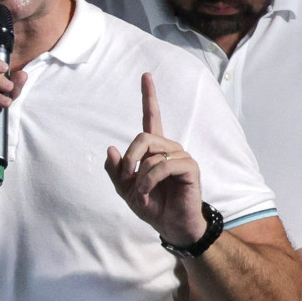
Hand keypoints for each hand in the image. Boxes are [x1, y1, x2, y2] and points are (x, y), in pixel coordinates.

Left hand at [106, 73, 205, 243]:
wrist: (170, 225)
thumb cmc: (151, 205)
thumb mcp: (125, 190)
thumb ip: (116, 171)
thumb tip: (111, 149)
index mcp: (154, 149)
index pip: (151, 117)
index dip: (149, 96)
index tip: (146, 75)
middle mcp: (170, 148)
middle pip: (143, 136)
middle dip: (130, 159)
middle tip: (127, 179)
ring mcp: (182, 156)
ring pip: (152, 154)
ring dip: (140, 176)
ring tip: (141, 192)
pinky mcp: (190, 168)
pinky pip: (164, 165)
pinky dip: (150, 179)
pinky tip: (149, 191)